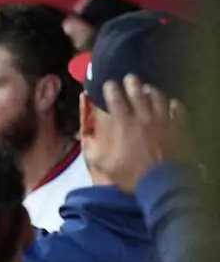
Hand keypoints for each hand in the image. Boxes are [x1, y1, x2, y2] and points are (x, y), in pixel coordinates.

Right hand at [87, 76, 185, 193]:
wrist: (161, 183)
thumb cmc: (131, 174)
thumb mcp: (104, 165)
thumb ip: (92, 149)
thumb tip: (83, 138)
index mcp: (123, 123)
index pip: (115, 98)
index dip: (110, 89)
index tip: (107, 84)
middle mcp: (143, 116)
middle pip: (138, 92)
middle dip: (132, 83)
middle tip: (129, 78)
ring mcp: (163, 120)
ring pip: (158, 97)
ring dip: (152, 91)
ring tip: (148, 88)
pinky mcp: (178, 127)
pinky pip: (178, 110)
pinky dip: (174, 104)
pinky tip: (172, 103)